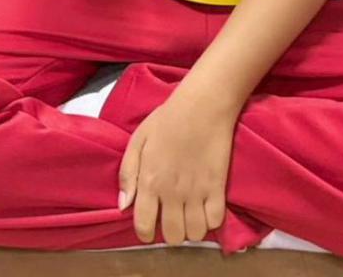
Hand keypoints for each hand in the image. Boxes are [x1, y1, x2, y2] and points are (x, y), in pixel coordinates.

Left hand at [118, 95, 234, 245]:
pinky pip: (215, 222)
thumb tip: (123, 206)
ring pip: (195, 234)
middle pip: (173, 236)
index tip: (151, 224)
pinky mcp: (218, 188)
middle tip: (174, 215)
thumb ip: (128, 173)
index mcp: (150, 181)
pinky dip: (211, 219)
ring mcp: (197, 192)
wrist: (202, 105)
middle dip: (171, 231)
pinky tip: (206, 205)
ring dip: (192, 227)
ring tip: (191, 212)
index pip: (144, 226)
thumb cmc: (167, 119)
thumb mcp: (138, 139)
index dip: (146, 232)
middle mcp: (172, 192)